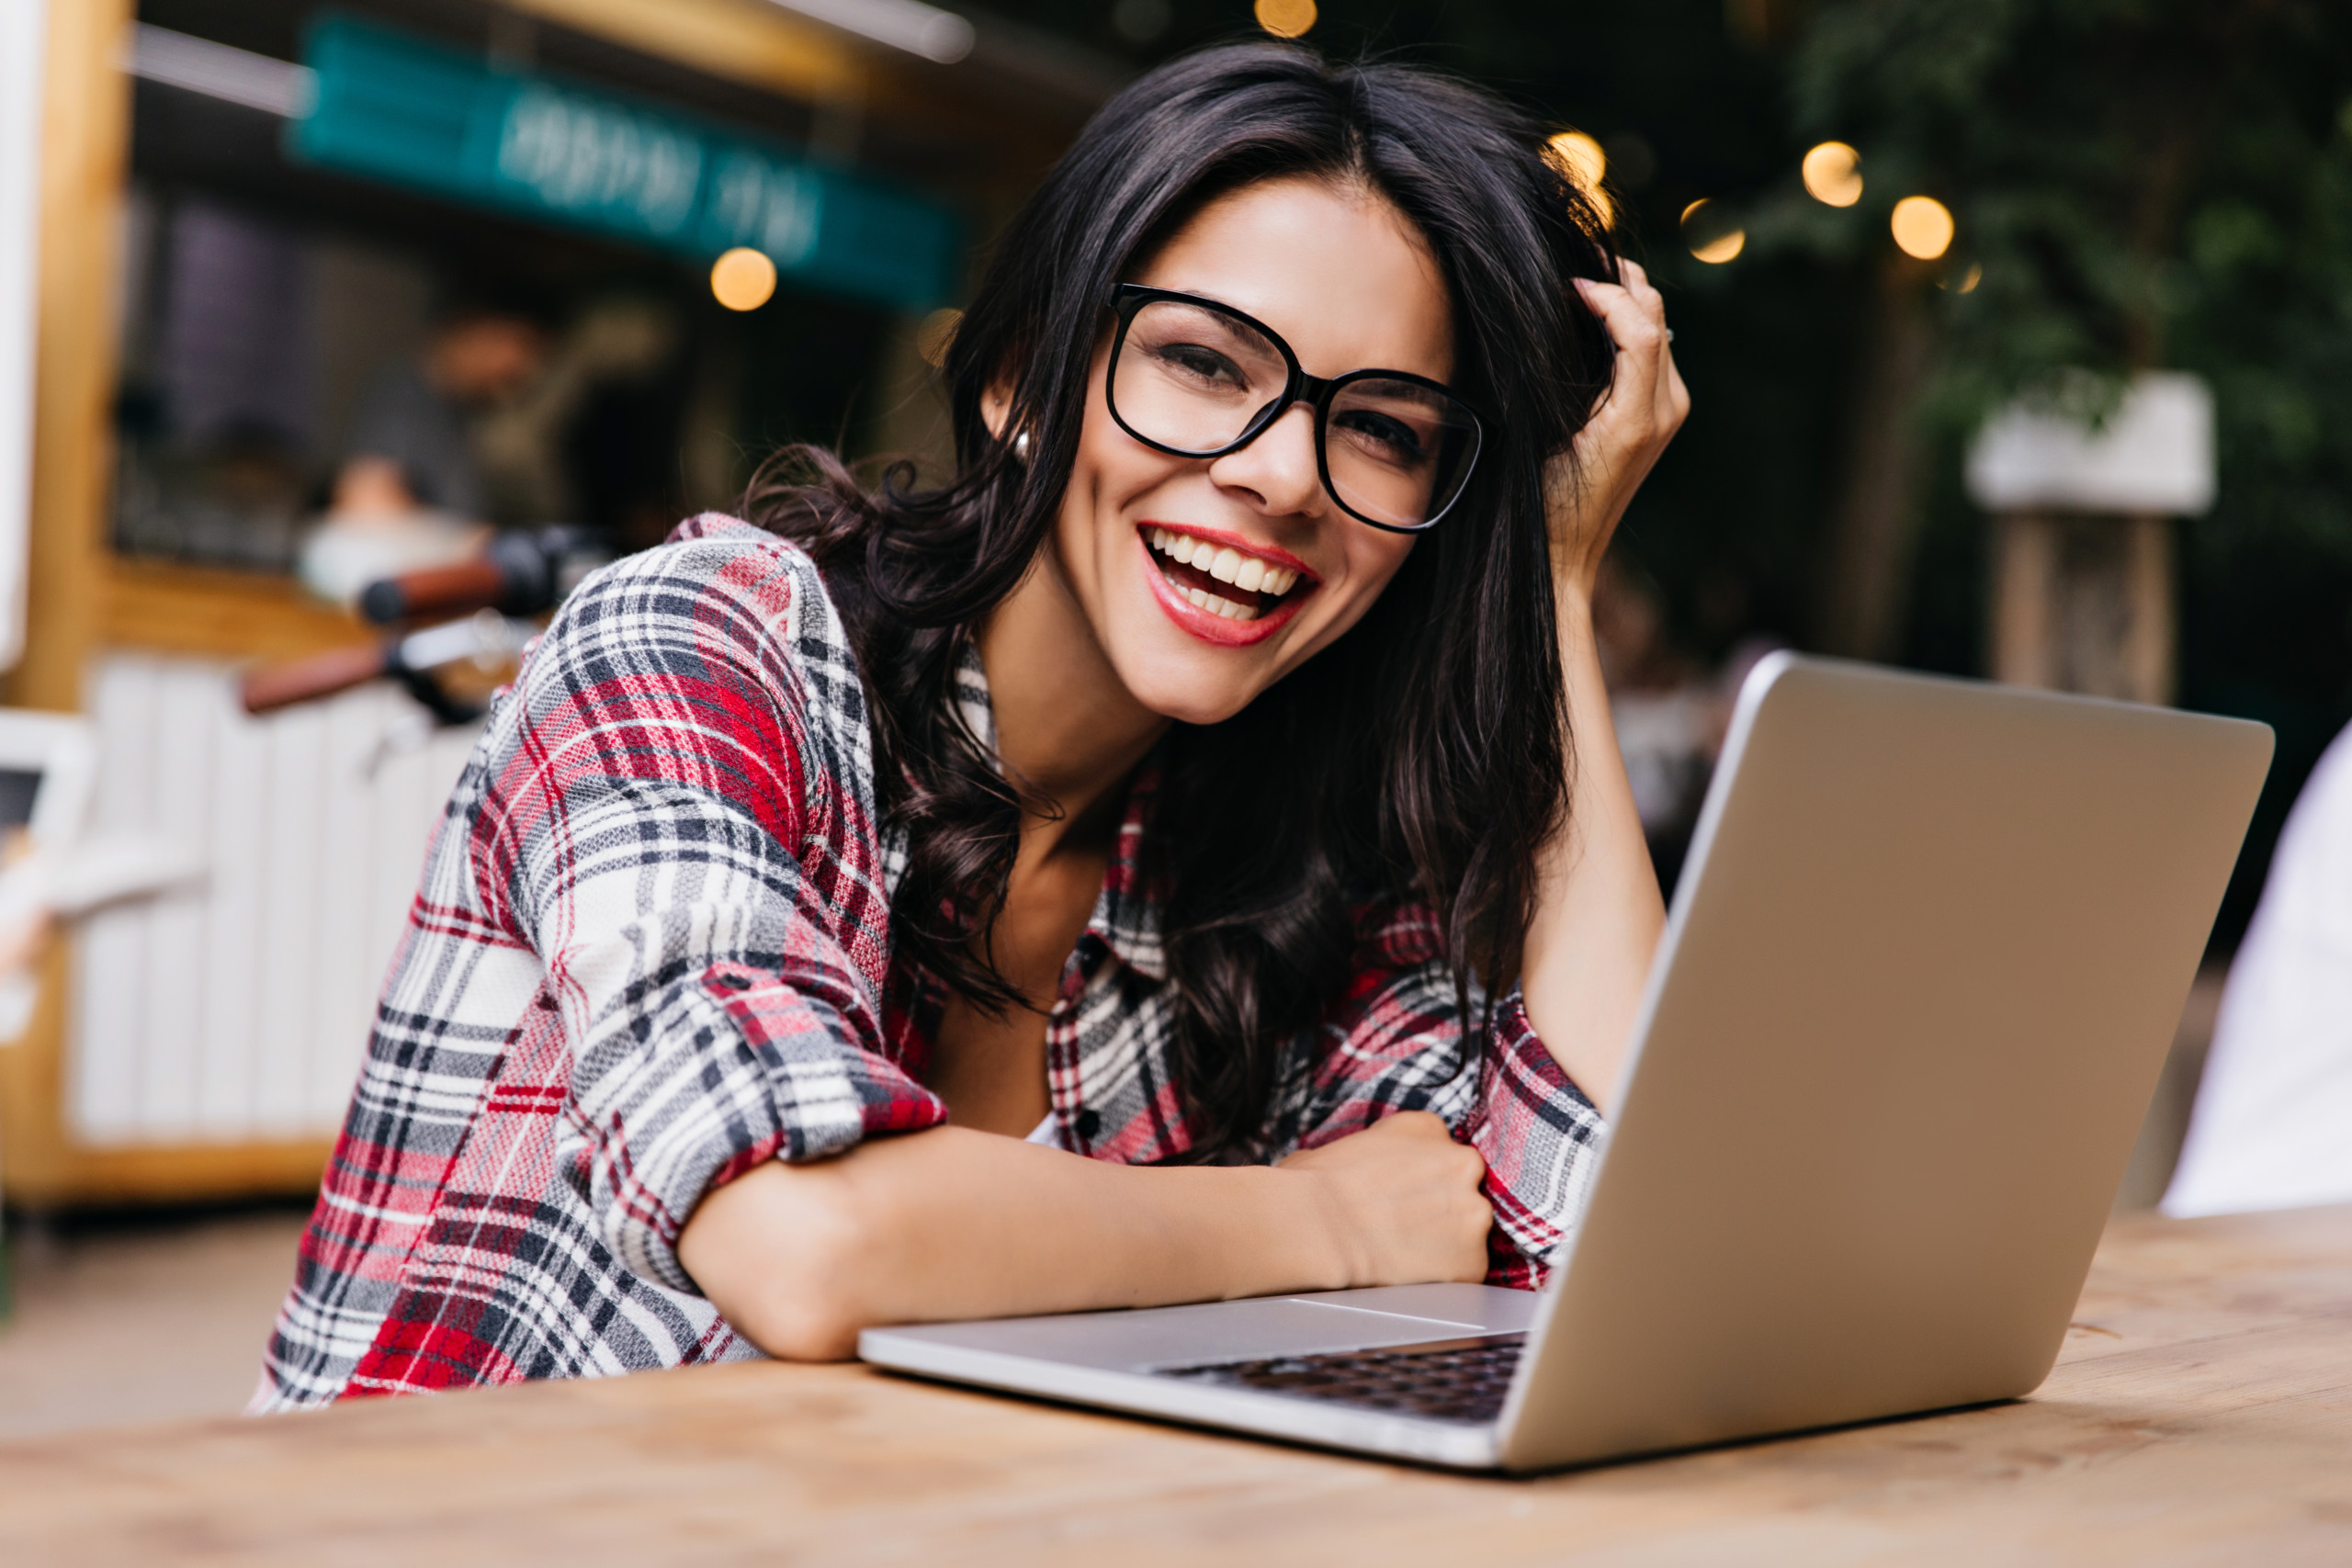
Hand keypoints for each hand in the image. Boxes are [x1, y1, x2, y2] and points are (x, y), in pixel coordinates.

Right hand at [1281, 1112, 1491, 1287]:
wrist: (1315, 1226)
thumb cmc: (1313, 1186)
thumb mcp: (1350, 1142)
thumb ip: (1380, 1150)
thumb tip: (1362, 1168)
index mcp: (1430, 1128)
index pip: (1440, 1154)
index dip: (1420, 1180)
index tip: (1400, 1197)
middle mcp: (1463, 1163)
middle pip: (1462, 1190)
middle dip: (1438, 1210)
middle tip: (1401, 1228)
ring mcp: (1474, 1213)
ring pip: (1468, 1232)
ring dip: (1444, 1244)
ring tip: (1401, 1254)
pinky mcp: (1473, 1260)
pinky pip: (1466, 1272)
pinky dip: (1444, 1278)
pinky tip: (1410, 1275)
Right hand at [1545, 260, 1690, 598]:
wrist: (1564, 556)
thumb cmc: (1549, 504)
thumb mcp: (1553, 435)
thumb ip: (1579, 374)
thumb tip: (1582, 307)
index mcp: (1644, 412)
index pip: (1640, 324)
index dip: (1604, 293)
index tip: (1563, 284)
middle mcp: (1667, 405)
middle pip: (1653, 313)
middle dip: (1617, 282)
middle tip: (1570, 268)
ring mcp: (1666, 410)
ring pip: (1653, 324)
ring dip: (1620, 297)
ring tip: (1575, 286)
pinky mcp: (1656, 415)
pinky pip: (1647, 348)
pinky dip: (1621, 323)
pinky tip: (1586, 319)